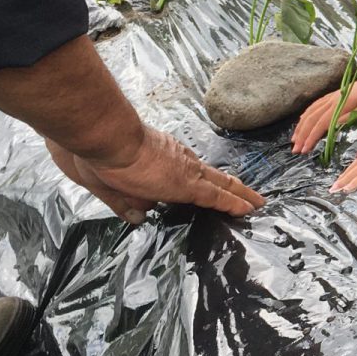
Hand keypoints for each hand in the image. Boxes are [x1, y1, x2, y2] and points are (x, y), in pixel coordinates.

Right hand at [46, 125, 262, 223]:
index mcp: (161, 158)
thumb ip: (123, 202)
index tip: (214, 187)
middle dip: (231, 186)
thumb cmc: (100, 155)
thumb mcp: (107, 184)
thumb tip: (140, 216)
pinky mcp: (188, 185)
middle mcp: (179, 161)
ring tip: (256, 203)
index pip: (188, 171)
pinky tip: (250, 210)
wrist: (107, 139)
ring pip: (221, 183)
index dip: (202, 180)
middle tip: (249, 195)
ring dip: (239, 193)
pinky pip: (218, 196)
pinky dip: (235, 203)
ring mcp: (186, 171)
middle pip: (212, 176)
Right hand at [292, 73, 356, 153]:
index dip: (310, 138)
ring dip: (301, 126)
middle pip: (312, 119)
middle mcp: (332, 101)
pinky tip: (303, 118)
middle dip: (302, 135)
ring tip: (295, 137)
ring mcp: (333, 97)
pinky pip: (316, 105)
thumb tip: (329, 126)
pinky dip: (307, 113)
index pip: (320, 125)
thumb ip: (348, 117)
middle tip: (295, 149)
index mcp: (339, 106)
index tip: (303, 151)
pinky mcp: (336, 95)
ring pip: (311, 112)